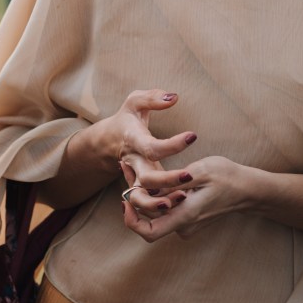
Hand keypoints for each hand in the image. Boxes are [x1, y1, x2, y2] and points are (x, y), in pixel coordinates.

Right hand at [38, 89, 195, 209]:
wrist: (109, 140)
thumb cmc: (127, 117)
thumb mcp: (135, 101)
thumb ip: (153, 98)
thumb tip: (174, 97)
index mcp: (133, 141)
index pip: (152, 147)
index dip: (173, 144)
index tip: (193, 136)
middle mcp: (133, 162)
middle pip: (147, 178)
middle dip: (168, 180)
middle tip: (191, 175)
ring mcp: (135, 177)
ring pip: (141, 198)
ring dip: (160, 202)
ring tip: (183, 197)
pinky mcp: (140, 186)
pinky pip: (146, 202)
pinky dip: (160, 205)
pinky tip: (181, 201)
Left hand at [121, 156, 250, 242]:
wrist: (247, 189)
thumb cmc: (227, 177)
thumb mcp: (201, 171)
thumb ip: (173, 181)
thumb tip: (147, 186)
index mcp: (186, 216)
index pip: (150, 232)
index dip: (131, 221)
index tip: (124, 200)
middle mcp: (183, 224)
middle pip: (148, 218)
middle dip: (134, 196)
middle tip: (126, 167)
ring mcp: (186, 222)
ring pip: (156, 212)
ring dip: (144, 192)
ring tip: (134, 166)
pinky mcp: (188, 216)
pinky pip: (166, 208)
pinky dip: (156, 194)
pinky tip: (152, 174)